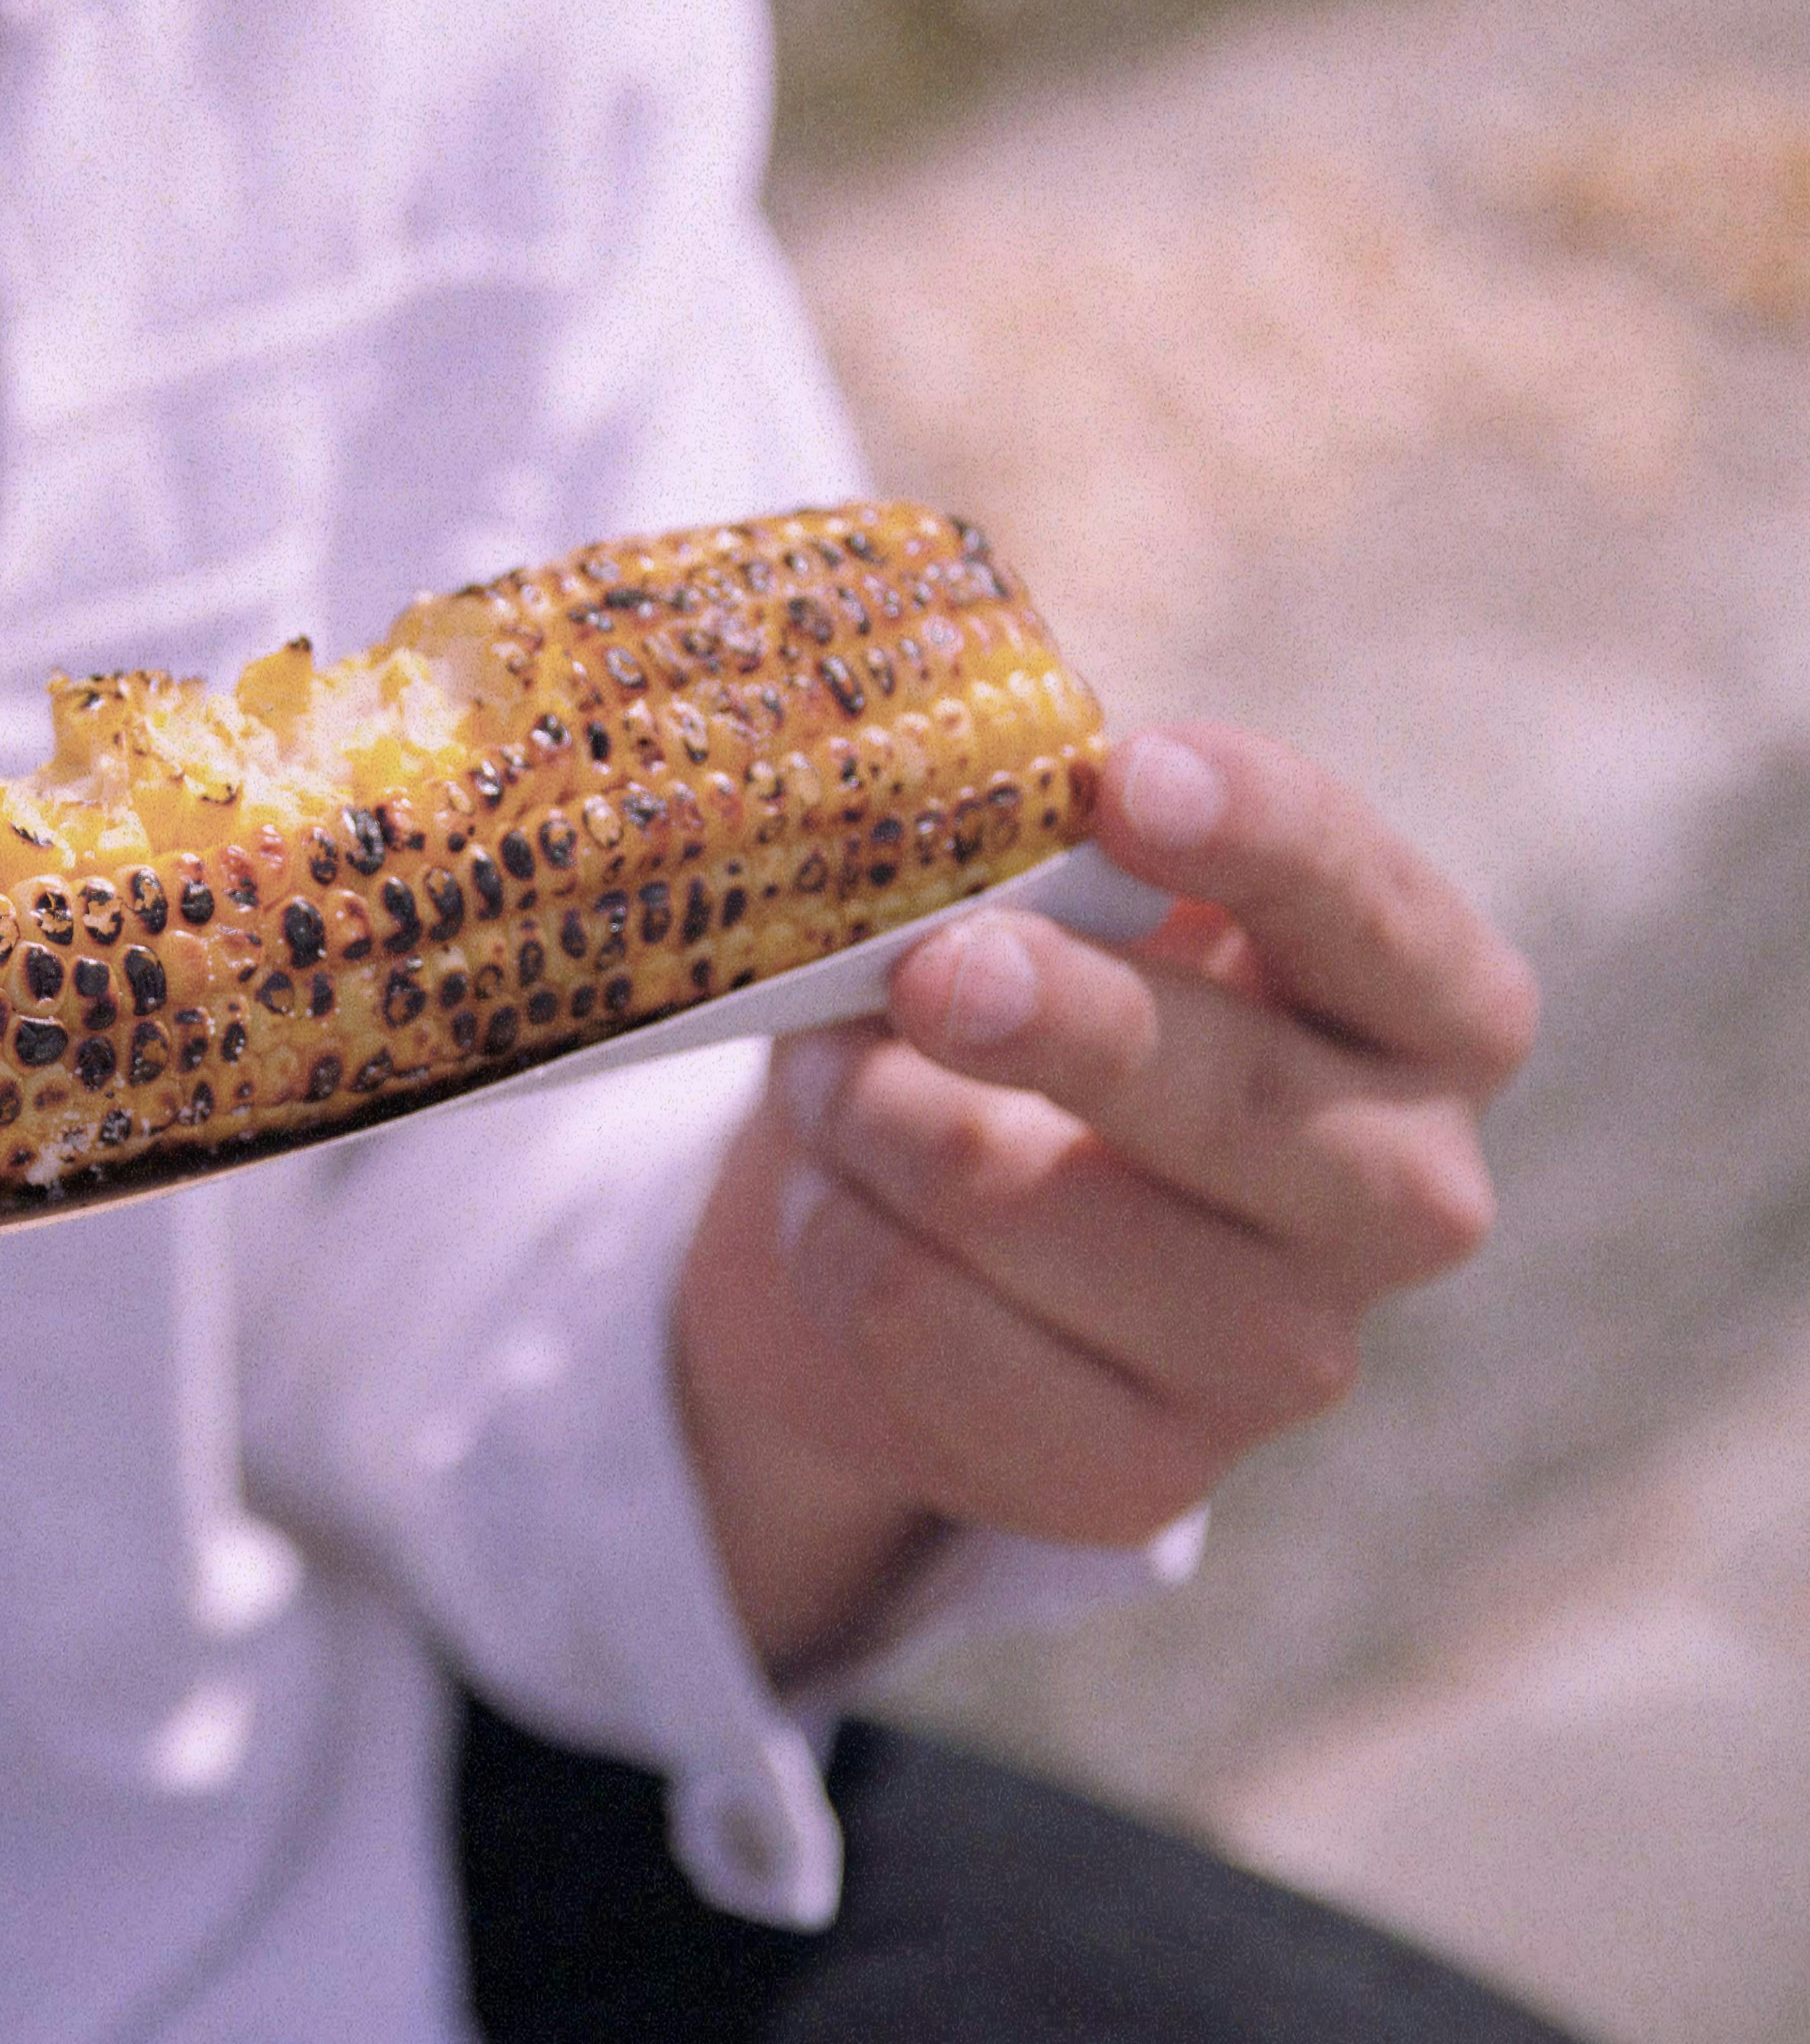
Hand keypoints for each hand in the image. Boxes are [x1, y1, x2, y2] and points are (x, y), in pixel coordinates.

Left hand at [674, 724, 1536, 1676]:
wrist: (941, 1229)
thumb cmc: (1030, 1004)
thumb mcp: (1054, 904)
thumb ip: (1037, 852)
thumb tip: (926, 801)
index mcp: (1430, 1013)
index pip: (1372, 911)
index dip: (1259, 834)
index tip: (1126, 780)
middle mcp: (1405, 1194)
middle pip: (1233, 1096)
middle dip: (1063, 1020)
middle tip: (928, 970)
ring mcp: (1285, 1359)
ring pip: (1038, 1214)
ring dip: (880, 1121)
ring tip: (825, 1073)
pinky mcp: (1139, 1476)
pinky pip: (929, 1325)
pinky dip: (837, 1235)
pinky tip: (831, 1195)